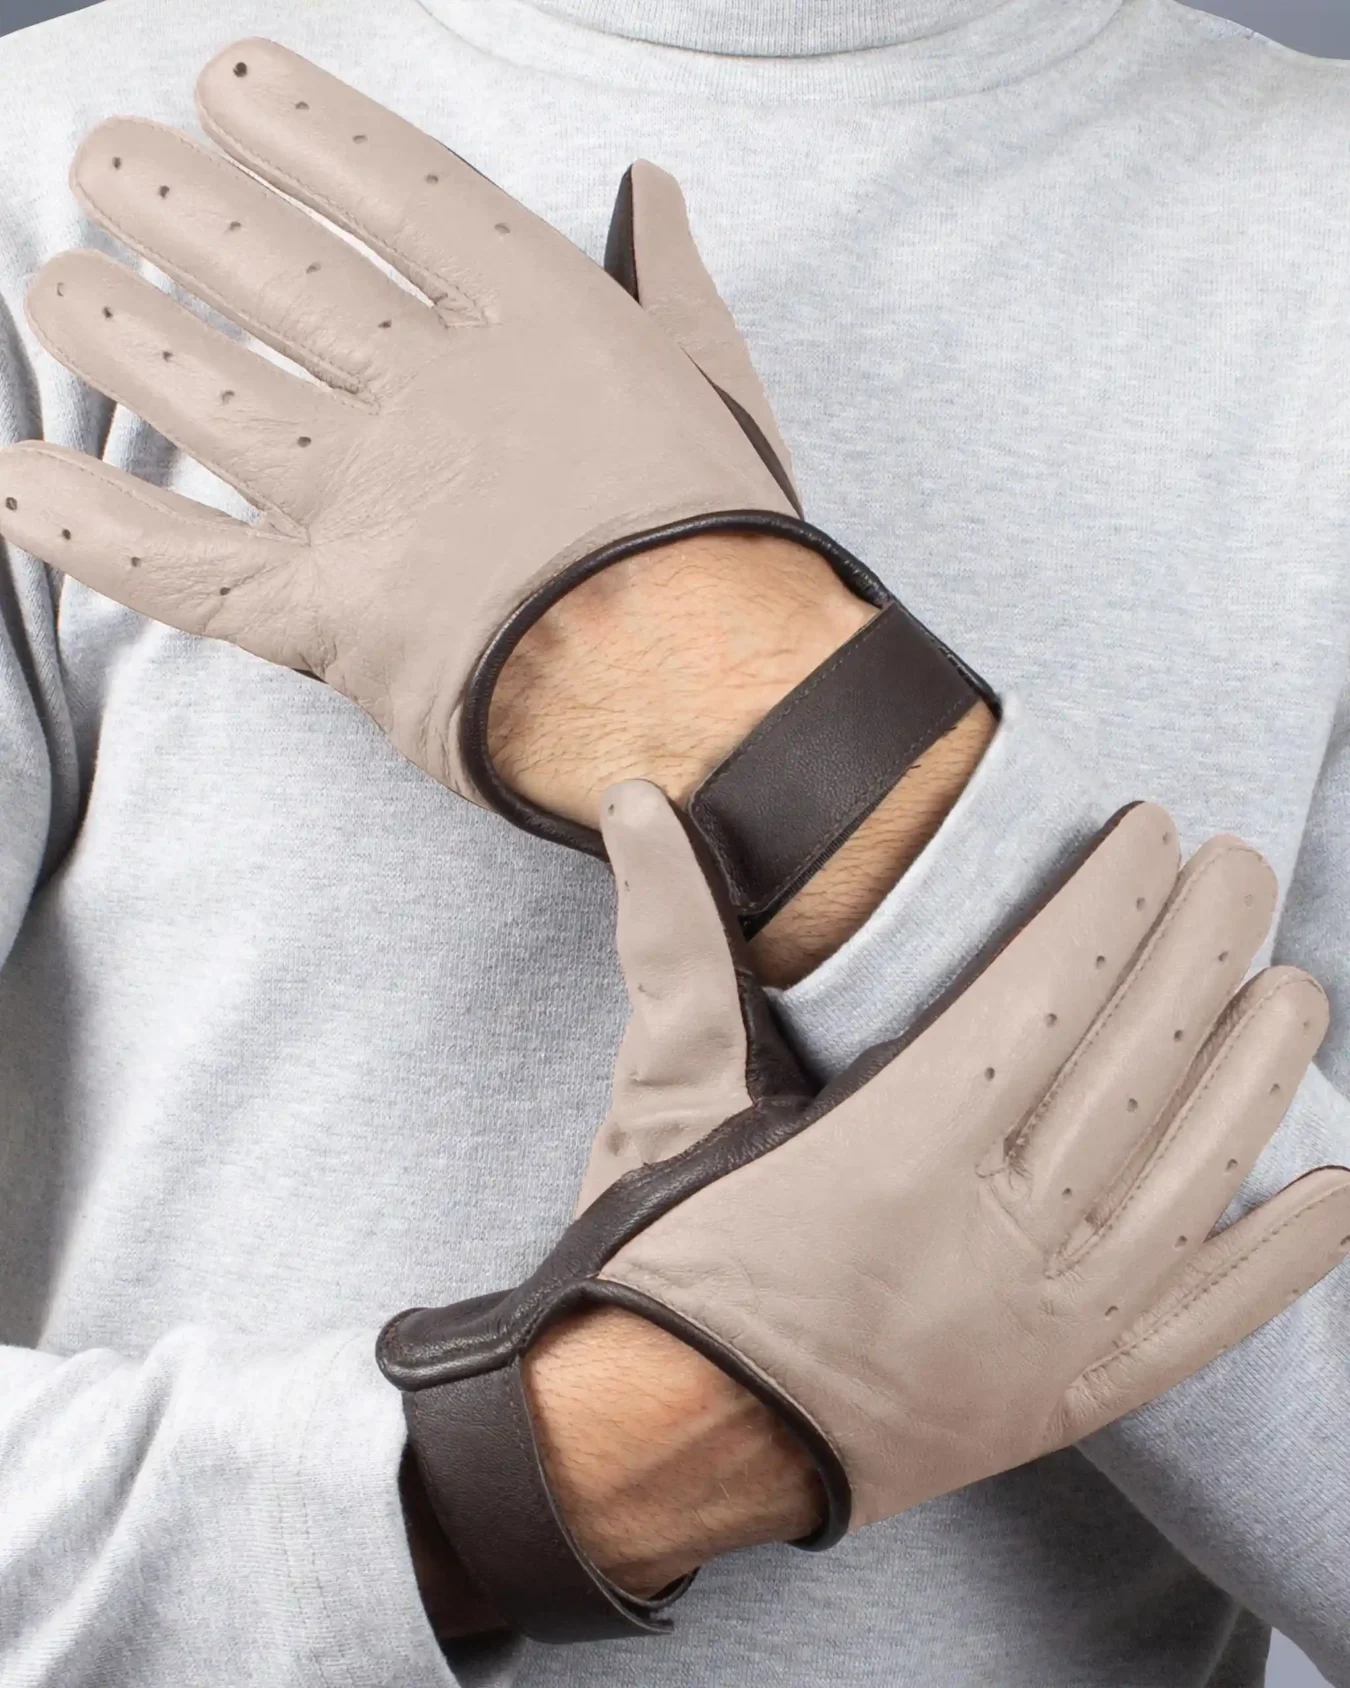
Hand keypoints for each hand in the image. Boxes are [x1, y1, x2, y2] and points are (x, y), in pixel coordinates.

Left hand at [0, 39, 991, 941]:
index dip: (296, 124)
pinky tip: (11, 478)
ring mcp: (370, 502)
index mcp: (537, 320)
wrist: (716, 703)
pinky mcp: (327, 620)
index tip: (228, 86)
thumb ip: (671, 284)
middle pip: (270, 268)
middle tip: (104, 161)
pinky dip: (88, 529)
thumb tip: (649, 188)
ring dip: (113, 327)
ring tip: (57, 282)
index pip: (389, 185)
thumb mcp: (722, 393)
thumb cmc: (731, 556)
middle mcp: (432, 390)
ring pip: (206, 392)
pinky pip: (181, 567)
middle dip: (169, 200)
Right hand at [382, 781, 1349, 1641]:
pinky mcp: (1063, 1402)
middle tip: (1243, 867)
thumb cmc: (666, 1268)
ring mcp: (1043, 1333)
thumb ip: (672, 944)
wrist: (658, 1451)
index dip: (1112, 905)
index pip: (1046, 995)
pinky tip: (1339, 1190)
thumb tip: (635, 802)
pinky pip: (1200, 1327)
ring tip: (1299, 989)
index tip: (1154, 834)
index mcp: (894, 1156)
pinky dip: (1279, 1261)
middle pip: (1135, 1068)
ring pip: (1187, 1181)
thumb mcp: (663, 1097)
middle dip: (1200, 952)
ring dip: (1256, 1076)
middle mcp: (991, 1243)